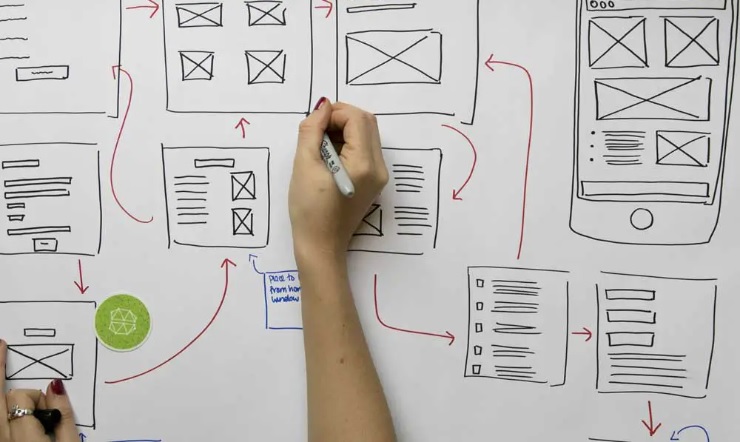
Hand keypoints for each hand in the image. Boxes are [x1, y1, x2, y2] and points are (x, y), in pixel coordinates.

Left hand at [0, 340, 78, 441]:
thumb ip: (63, 415)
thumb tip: (55, 386)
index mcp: (22, 435)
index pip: (20, 396)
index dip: (36, 396)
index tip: (50, 406)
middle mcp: (2, 436)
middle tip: (0, 344)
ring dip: (1, 389)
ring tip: (1, 360)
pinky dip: (0, 404)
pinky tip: (4, 396)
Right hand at [290, 100, 387, 261]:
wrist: (320, 246)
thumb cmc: (309, 210)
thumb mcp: (304, 165)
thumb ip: (312, 130)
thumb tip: (322, 106)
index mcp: (363, 164)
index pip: (356, 119)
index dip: (333, 113)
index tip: (313, 125)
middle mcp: (378, 167)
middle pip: (367, 122)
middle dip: (340, 117)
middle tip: (316, 130)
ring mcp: (379, 175)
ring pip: (367, 134)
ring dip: (344, 129)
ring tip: (320, 145)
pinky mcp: (374, 181)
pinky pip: (365, 149)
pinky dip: (348, 143)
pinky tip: (329, 156)